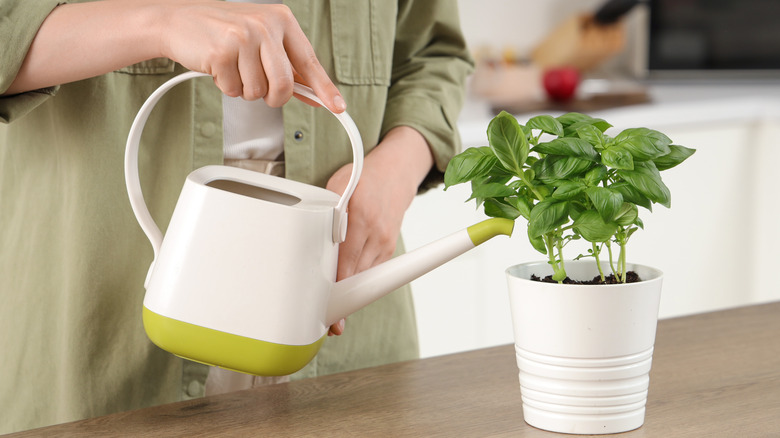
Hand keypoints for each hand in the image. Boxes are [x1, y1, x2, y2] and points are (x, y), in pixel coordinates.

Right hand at [161, 2, 343, 110]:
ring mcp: (243, 37)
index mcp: (281, 20)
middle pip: (283, 86)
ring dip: (243, 88)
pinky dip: (225, 86)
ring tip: (232, 66)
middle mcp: (265, 25)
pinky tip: (218, 66)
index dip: (324, 88)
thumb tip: (314, 95)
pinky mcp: (222, 52)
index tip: (338, 106)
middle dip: (271, 96)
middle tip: (257, 85)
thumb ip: (288, 66)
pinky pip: (233, 90)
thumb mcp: (261, 40)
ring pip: (258, 91)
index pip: (309, 61)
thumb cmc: (222, 31)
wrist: (177, 21)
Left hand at [324, 126, 434, 334]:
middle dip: (341, 298)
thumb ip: (325, 212)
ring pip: (364, 277)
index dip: (336, 287)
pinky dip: (357, 279)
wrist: (396, 175)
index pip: (344, 261)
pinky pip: (370, 271)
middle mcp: (375, 232)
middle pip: (355, 275)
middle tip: (328, 321)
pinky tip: (346, 287)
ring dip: (349, 292)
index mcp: (359, 216)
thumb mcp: (337, 186)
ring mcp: (384, 243)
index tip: (328, 307)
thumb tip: (308, 237)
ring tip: (334, 312)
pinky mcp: (388, 249)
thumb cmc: (363, 180)